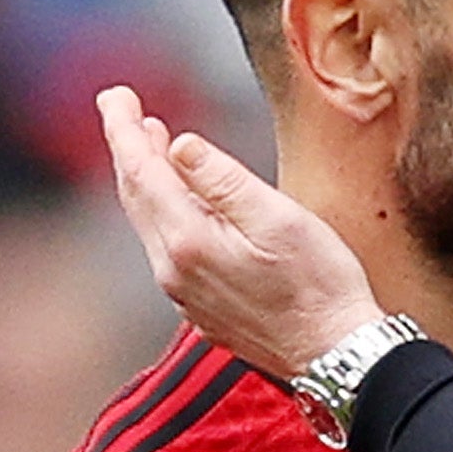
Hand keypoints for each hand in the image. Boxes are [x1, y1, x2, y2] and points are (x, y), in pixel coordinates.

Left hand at [99, 85, 382, 376]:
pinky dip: (165, 213)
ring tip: (153, 143)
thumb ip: (224, 180)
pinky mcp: (201, 309)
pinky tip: (182, 202)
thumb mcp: (280, 218)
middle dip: (128, 148)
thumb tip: (181, 146)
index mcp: (190, 241)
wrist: (336, 355)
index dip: (124, 129)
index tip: (116, 96)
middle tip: (124, 108)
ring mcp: (185, 294)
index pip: (141, 171)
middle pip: (136, 197)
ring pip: (150, 224)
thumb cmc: (321, 287)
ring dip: (148, 180)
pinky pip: (167, 250)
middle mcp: (175, 271)